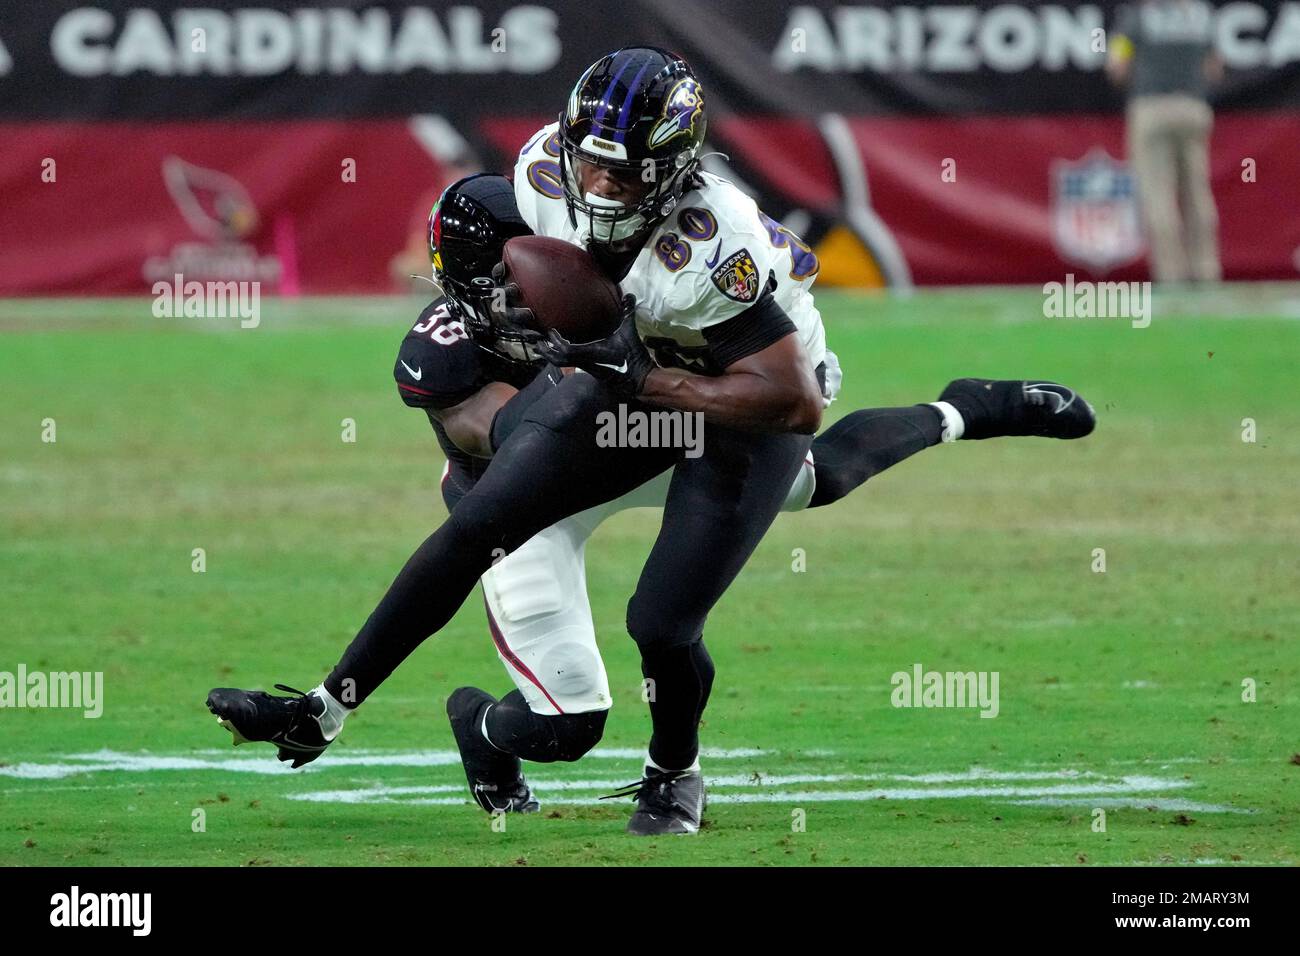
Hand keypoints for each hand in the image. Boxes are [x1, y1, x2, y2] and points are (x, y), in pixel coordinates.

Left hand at [537, 294, 655, 398]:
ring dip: (550, 356)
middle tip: (537, 341)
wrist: (639, 377)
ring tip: (542, 347)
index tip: (551, 331)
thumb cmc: (633, 355)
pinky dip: (559, 358)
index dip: (556, 341)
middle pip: (558, 360)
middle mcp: (586, 362)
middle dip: (546, 351)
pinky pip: (568, 365)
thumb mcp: (630, 332)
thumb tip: (629, 295)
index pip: (567, 350)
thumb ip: (628, 313)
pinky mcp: (588, 370)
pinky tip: (557, 351)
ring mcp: (586, 367)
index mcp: (592, 353)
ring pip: (562, 364)